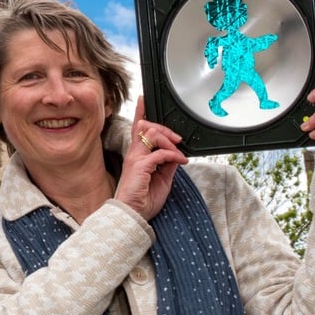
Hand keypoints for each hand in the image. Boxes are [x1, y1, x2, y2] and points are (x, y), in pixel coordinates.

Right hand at [114, 97, 188, 220]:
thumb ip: (167, 165)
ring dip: (169, 141)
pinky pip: (160, 152)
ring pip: (152, 134)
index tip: (143, 100)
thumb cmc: (142, 200)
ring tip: (179, 153)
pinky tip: (180, 161)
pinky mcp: (140, 165)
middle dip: (165, 128)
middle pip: (147, 127)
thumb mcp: (162, 180)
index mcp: (137, 156)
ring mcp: (136, 158)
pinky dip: (173, 155)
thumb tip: (176, 155)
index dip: (141, 113)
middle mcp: (134, 154)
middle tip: (178, 140)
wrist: (133, 214)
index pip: (138, 129)